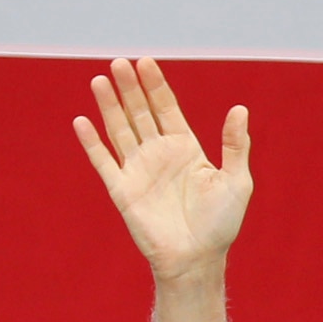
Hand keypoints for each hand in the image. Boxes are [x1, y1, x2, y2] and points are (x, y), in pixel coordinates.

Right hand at [72, 58, 250, 282]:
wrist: (197, 259)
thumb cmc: (221, 224)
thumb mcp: (236, 182)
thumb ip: (235, 145)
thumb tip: (240, 108)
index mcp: (186, 148)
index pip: (166, 108)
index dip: (156, 86)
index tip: (146, 62)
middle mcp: (159, 154)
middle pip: (140, 113)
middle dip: (130, 88)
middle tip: (120, 62)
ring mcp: (139, 169)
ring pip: (119, 130)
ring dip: (109, 106)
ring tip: (100, 79)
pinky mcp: (122, 189)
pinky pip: (103, 161)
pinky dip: (92, 142)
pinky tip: (82, 121)